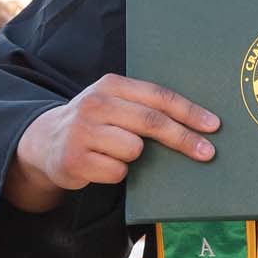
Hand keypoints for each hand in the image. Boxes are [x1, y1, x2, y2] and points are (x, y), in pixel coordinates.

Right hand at [6, 74, 219, 208]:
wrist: (45, 142)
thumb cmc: (95, 124)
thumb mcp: (115, 105)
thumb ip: (144, 107)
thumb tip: (195, 124)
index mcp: (111, 85)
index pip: (158, 96)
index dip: (188, 111)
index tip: (213, 125)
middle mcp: (96, 104)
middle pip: (152, 122)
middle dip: (183, 139)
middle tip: (207, 152)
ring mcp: (83, 131)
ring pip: (134, 149)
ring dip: (134, 157)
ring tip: (116, 152)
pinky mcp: (75, 159)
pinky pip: (117, 171)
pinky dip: (116, 173)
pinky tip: (101, 165)